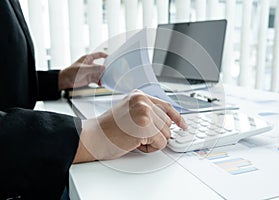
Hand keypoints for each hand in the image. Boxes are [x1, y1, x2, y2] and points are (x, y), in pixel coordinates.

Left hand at [58, 52, 106, 89]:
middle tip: (110, 72)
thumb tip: (104, 68)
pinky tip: (101, 84)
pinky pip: (97, 80)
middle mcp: (90, 65)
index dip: (105, 55)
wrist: (65, 81)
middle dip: (106, 69)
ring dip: (103, 77)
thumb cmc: (71, 72)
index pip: (98, 55)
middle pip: (101, 66)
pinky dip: (100, 82)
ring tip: (106, 80)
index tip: (111, 58)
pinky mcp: (90, 79)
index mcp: (88, 59)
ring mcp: (90, 72)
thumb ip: (94, 68)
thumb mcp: (83, 69)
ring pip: (100, 74)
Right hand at [73, 90, 187, 161]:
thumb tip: (167, 122)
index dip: (177, 117)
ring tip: (134, 138)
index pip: (166, 106)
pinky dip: (150, 148)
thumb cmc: (108, 129)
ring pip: (166, 134)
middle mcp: (143, 101)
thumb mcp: (129, 112)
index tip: (183, 125)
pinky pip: (161, 143)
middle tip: (137, 135)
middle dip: (156, 133)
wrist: (93, 137)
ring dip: (152, 141)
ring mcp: (144, 112)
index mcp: (139, 96)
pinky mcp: (145, 126)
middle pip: (167, 123)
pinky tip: (135, 143)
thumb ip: (147, 112)